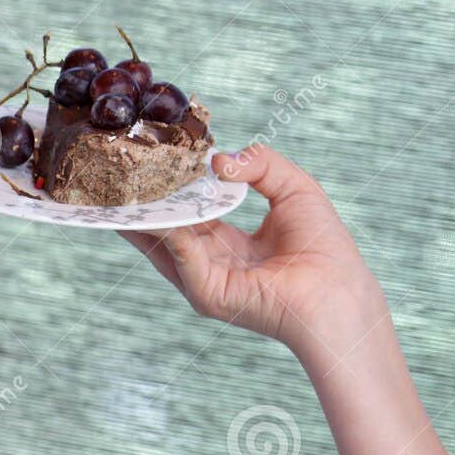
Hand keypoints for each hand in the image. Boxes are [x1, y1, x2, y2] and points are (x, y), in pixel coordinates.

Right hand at [118, 143, 384, 354]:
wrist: (339, 290)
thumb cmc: (324, 246)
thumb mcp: (293, 188)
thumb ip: (259, 164)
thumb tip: (218, 160)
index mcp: (228, 241)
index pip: (188, 211)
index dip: (171, 188)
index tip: (149, 162)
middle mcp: (210, 262)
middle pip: (165, 228)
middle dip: (142, 202)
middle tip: (116, 172)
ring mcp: (205, 280)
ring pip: (163, 242)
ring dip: (142, 215)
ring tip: (118, 186)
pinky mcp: (208, 294)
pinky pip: (182, 257)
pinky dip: (170, 232)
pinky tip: (160, 209)